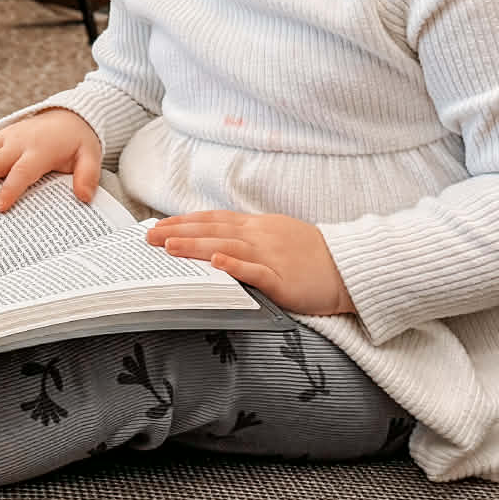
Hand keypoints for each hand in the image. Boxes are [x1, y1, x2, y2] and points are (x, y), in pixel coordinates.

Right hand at [0, 110, 102, 212]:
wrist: (70, 115)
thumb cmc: (78, 141)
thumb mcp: (90, 156)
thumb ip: (87, 176)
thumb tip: (85, 197)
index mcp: (40, 150)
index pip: (22, 172)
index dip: (9, 190)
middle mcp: (19, 142)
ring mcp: (7, 137)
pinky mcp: (0, 135)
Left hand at [148, 212, 355, 315]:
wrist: (349, 267)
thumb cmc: (310, 255)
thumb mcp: (275, 235)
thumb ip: (244, 236)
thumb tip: (211, 240)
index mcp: (256, 227)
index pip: (211, 220)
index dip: (183, 221)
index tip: (157, 225)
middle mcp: (260, 237)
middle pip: (212, 231)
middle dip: (178, 233)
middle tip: (149, 237)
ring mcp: (271, 257)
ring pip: (228, 248)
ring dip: (197, 246)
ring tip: (170, 247)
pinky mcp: (284, 280)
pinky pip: (257, 272)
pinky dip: (236, 267)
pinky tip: (217, 264)